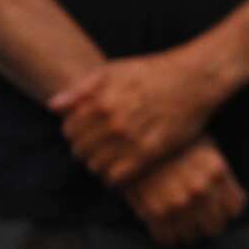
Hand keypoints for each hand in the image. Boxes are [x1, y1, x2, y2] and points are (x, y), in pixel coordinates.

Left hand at [50, 47, 221, 184]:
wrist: (194, 79)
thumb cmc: (153, 71)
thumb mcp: (114, 70)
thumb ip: (81, 89)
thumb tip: (53, 107)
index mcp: (101, 102)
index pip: (69, 131)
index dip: (73, 134)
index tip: (83, 134)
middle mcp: (114, 123)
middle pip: (81, 151)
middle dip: (84, 151)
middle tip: (95, 149)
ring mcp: (133, 140)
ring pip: (97, 166)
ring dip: (98, 165)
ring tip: (107, 159)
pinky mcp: (151, 154)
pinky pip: (120, 176)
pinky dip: (114, 177)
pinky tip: (120, 170)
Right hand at [122, 136, 246, 245]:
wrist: (134, 138)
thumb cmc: (172, 143)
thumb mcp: (206, 148)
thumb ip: (220, 175)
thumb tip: (229, 202)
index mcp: (217, 172)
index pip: (234, 209)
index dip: (226, 210)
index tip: (218, 209)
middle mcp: (201, 189)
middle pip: (215, 227)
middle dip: (207, 223)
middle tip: (198, 217)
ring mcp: (178, 203)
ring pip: (191, 237)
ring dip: (186, 231)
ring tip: (179, 220)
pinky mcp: (155, 211)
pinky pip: (167, 239)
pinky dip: (167, 236)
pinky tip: (164, 224)